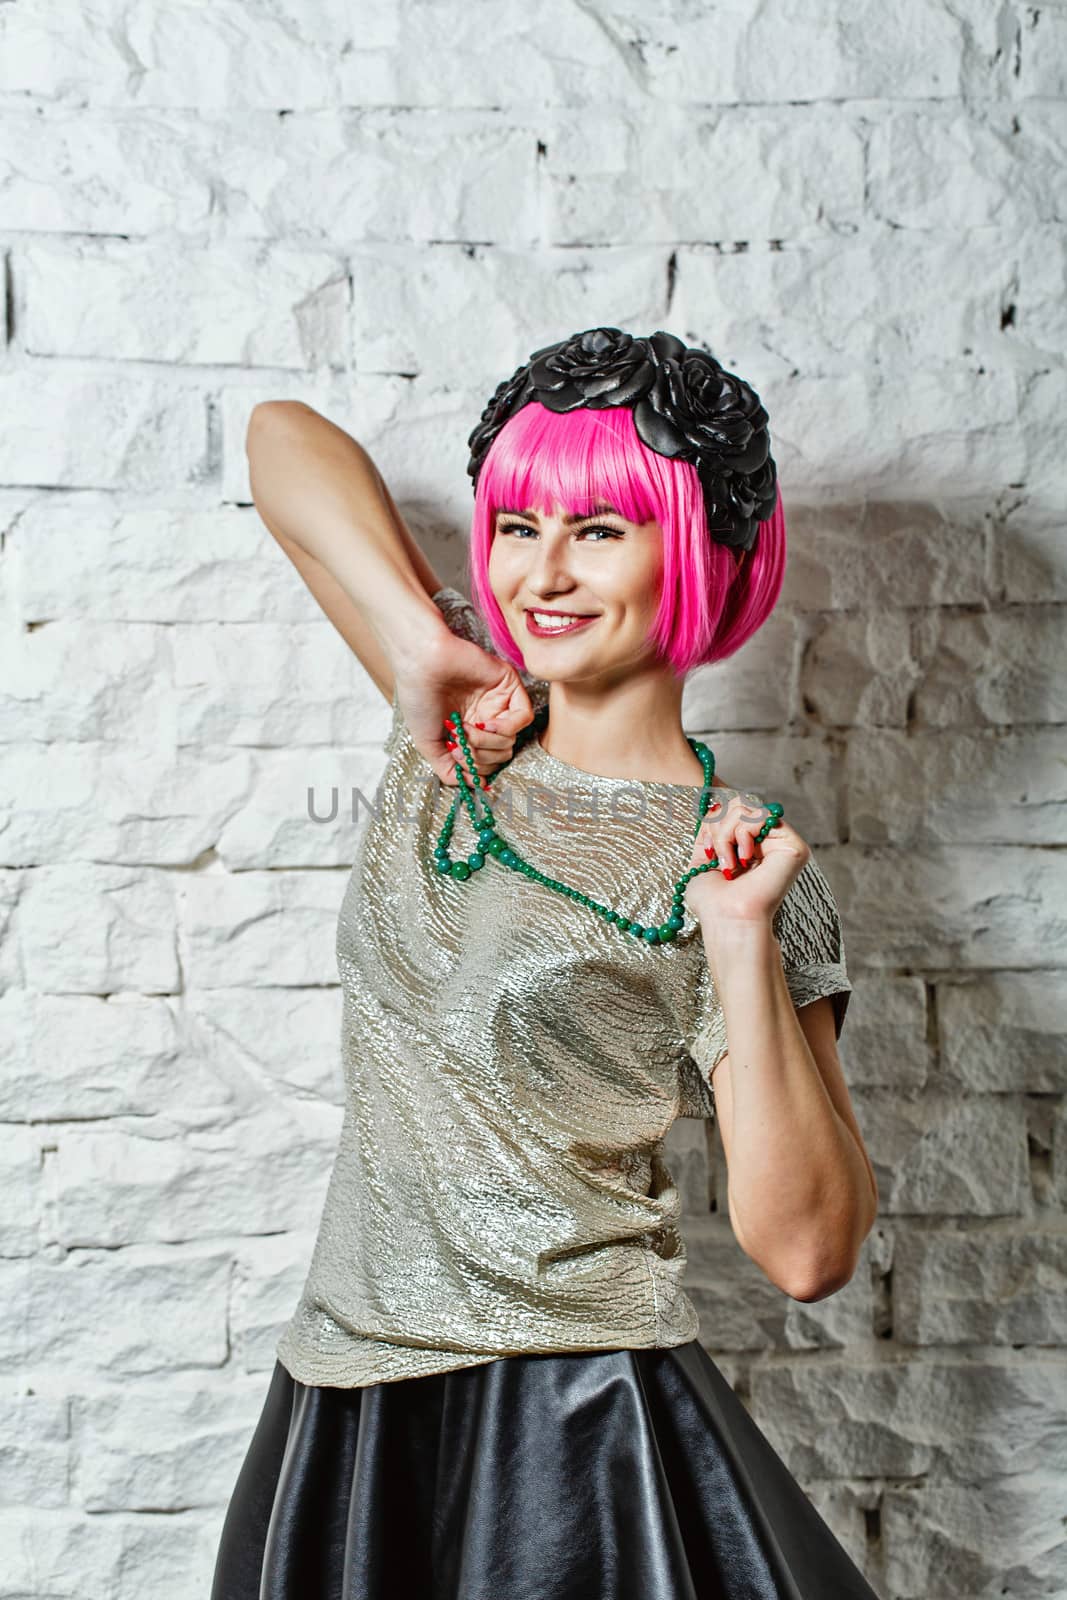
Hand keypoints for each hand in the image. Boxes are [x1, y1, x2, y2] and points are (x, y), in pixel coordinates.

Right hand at [395, 630, 536, 787]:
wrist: (419, 665)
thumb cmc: (419, 699)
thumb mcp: (430, 745)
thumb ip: (450, 771)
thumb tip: (479, 786)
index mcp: (469, 730)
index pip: (488, 763)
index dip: (474, 767)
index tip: (454, 755)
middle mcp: (487, 717)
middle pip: (502, 755)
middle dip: (480, 757)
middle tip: (459, 743)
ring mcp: (499, 702)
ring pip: (512, 740)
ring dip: (487, 743)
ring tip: (466, 729)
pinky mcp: (509, 685)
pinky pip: (523, 718)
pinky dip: (505, 728)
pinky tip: (486, 724)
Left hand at [682, 789, 808, 928]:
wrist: (726, 918)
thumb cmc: (713, 900)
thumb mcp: (702, 857)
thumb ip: (710, 829)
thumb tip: (714, 804)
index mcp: (750, 845)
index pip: (733, 809)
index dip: (714, 820)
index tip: (707, 849)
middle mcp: (769, 842)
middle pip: (739, 803)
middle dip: (718, 826)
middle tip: (717, 856)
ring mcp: (782, 842)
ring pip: (746, 807)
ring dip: (726, 833)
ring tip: (730, 863)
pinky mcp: (793, 845)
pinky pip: (760, 816)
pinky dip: (741, 834)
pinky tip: (744, 859)